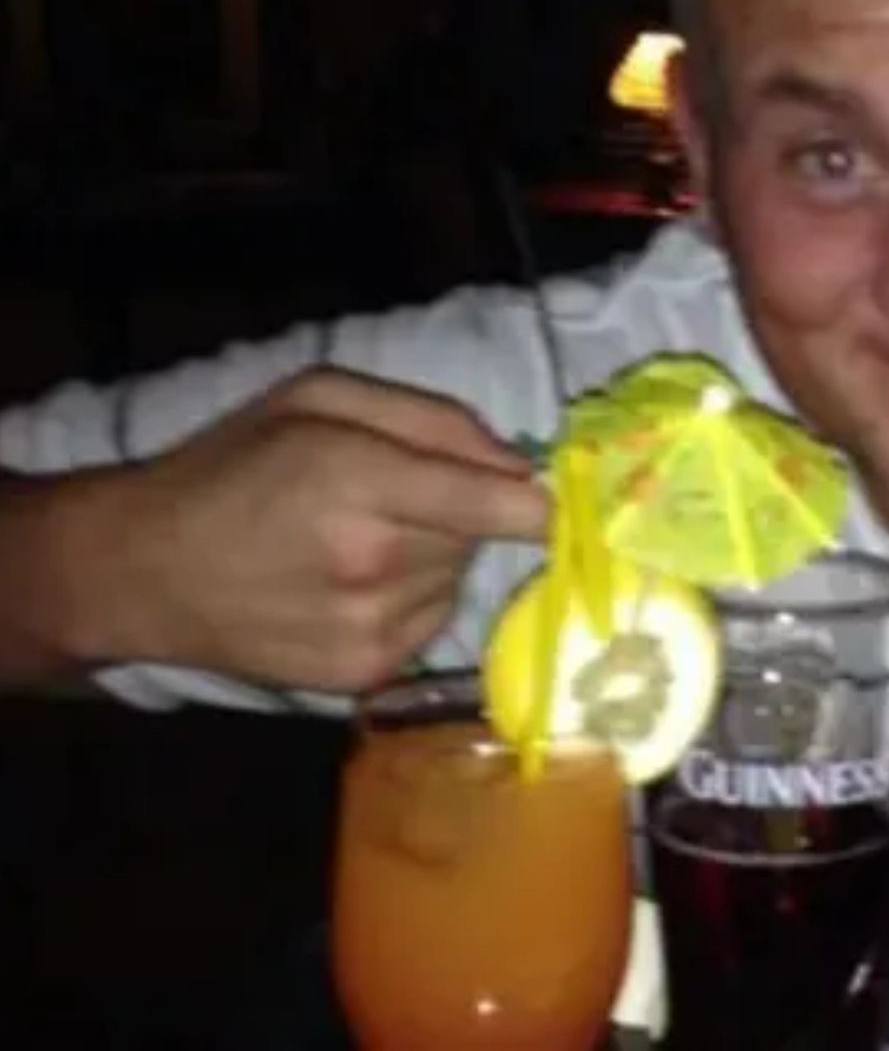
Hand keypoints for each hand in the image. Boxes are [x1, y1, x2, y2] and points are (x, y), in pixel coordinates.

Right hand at [83, 368, 547, 689]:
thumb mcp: (319, 398)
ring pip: (460, 580)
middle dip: (461, 512)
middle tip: (392, 497)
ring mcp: (370, 628)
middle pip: (482, 537)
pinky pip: (433, 623)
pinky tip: (352, 585)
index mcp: (360, 479)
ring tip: (361, 542)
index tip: (563, 497)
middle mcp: (373, 562)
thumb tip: (520, 463)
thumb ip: (431, 418)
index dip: (544, 502)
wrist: (142, 570)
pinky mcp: (364, 673)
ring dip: (436, 558)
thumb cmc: (232, 465)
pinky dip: (413, 599)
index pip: (501, 505)